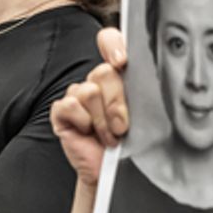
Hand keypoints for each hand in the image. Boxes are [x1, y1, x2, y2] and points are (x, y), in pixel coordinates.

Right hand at [48, 28, 128, 187]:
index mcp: (118, 75)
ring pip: (89, 91)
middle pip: (103, 72)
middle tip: (122, 126)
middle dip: (116, 103)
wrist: (110, 171)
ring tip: (109, 136)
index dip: (113, 45)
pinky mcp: (62, 111)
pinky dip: (83, 122)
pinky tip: (88, 132)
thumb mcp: (144, 116)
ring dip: (102, 120)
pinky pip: (70, 106)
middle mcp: (96, 81)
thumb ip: (143, 94)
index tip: (122, 62)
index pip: (110, 41)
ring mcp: (78, 94)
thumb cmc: (130, 144)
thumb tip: (149, 85)